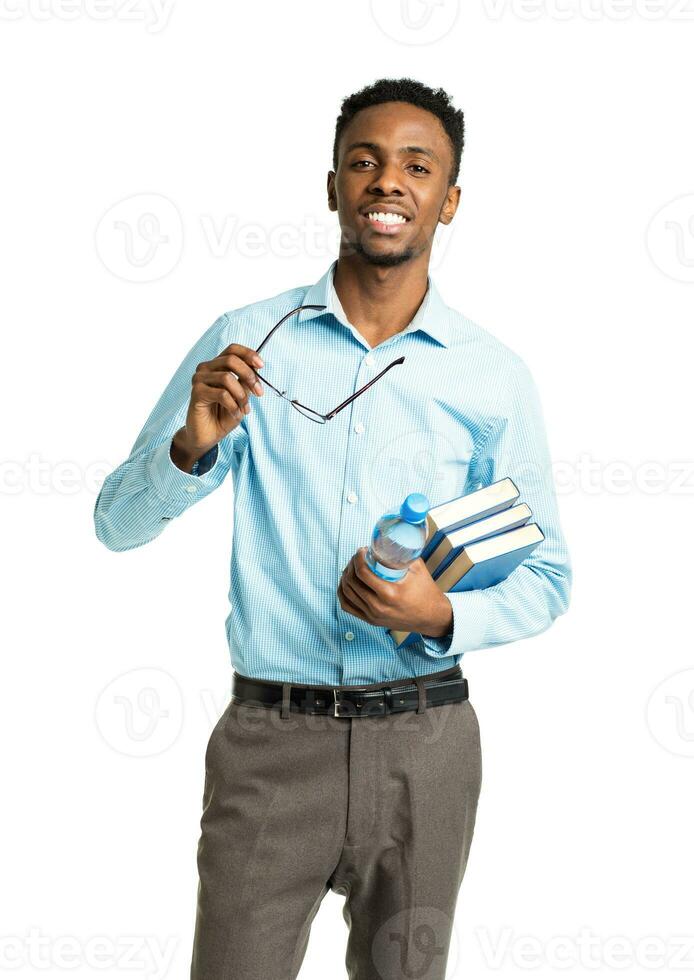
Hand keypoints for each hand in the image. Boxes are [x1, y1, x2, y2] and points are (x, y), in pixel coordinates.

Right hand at [176, 342, 264, 461]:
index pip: (232, 349)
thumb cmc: (224, 415)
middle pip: (231, 360)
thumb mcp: (241, 396)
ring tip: (245, 409)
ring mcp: (199, 379)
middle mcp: (206, 368)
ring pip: (227, 378)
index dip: (248, 354)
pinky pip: (221, 394)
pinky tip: (236, 414)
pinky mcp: (196, 392)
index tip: (261, 365)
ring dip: (241, 395)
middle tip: (259, 393)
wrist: (209, 435)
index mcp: (217, 366)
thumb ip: (246, 381)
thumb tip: (257, 367)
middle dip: (249, 376)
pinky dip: (233, 405)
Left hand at [337, 546, 452, 635]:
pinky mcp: (370, 620)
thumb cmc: (426, 592)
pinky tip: (348, 583)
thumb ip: (402, 554)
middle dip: (351, 564)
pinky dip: (343, 593)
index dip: (358, 557)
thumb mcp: (417, 569)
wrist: (432, 617)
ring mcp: (372, 615)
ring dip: (346, 576)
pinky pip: (347, 606)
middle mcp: (378, 606)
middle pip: (351, 581)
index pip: (362, 573)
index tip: (362, 550)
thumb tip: (388, 539)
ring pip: (346, 593)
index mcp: (390, 593)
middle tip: (358, 557)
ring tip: (353, 568)